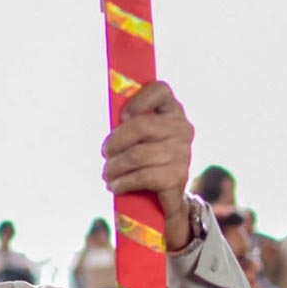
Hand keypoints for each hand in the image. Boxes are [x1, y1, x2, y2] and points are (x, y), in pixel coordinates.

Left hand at [101, 81, 194, 247]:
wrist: (165, 197)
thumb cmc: (145, 157)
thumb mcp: (138, 136)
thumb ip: (129, 122)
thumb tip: (113, 116)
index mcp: (172, 111)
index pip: (160, 90)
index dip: (139, 99)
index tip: (122, 116)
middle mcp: (182, 129)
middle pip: (141, 126)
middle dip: (115, 142)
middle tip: (104, 153)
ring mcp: (182, 154)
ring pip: (137, 155)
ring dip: (114, 167)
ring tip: (107, 174)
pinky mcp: (177, 178)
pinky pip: (143, 177)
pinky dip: (123, 182)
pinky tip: (115, 186)